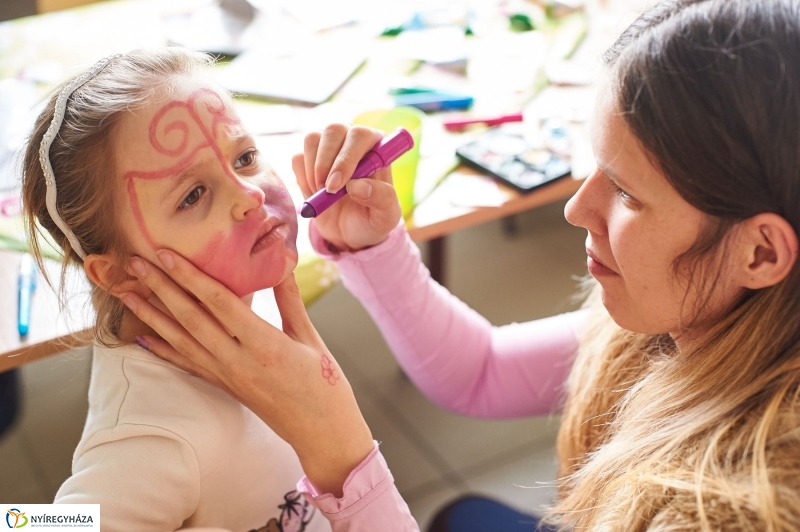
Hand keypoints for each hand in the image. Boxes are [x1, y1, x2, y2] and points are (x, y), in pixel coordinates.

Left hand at [120, 251, 373, 496]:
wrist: (321, 432)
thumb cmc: (324, 385)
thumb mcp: (310, 338)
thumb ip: (290, 300)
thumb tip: (282, 261)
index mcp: (264, 344)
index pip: (219, 303)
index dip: (191, 276)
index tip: (167, 254)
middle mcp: (238, 361)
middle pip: (191, 318)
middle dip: (161, 288)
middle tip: (135, 262)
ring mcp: (226, 376)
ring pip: (181, 340)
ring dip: (152, 315)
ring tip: (127, 293)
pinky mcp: (223, 386)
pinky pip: (187, 364)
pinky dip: (163, 349)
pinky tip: (142, 336)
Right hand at [293, 124, 402, 250]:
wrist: (349, 232)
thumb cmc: (372, 219)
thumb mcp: (385, 216)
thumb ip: (381, 198)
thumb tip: (357, 186)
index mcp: (377, 147)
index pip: (360, 135)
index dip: (346, 158)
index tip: (338, 186)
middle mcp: (352, 140)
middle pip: (334, 130)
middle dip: (326, 162)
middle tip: (327, 191)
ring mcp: (329, 146)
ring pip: (312, 139)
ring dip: (313, 170)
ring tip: (323, 193)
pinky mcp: (308, 158)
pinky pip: (298, 158)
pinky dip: (303, 178)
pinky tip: (315, 193)